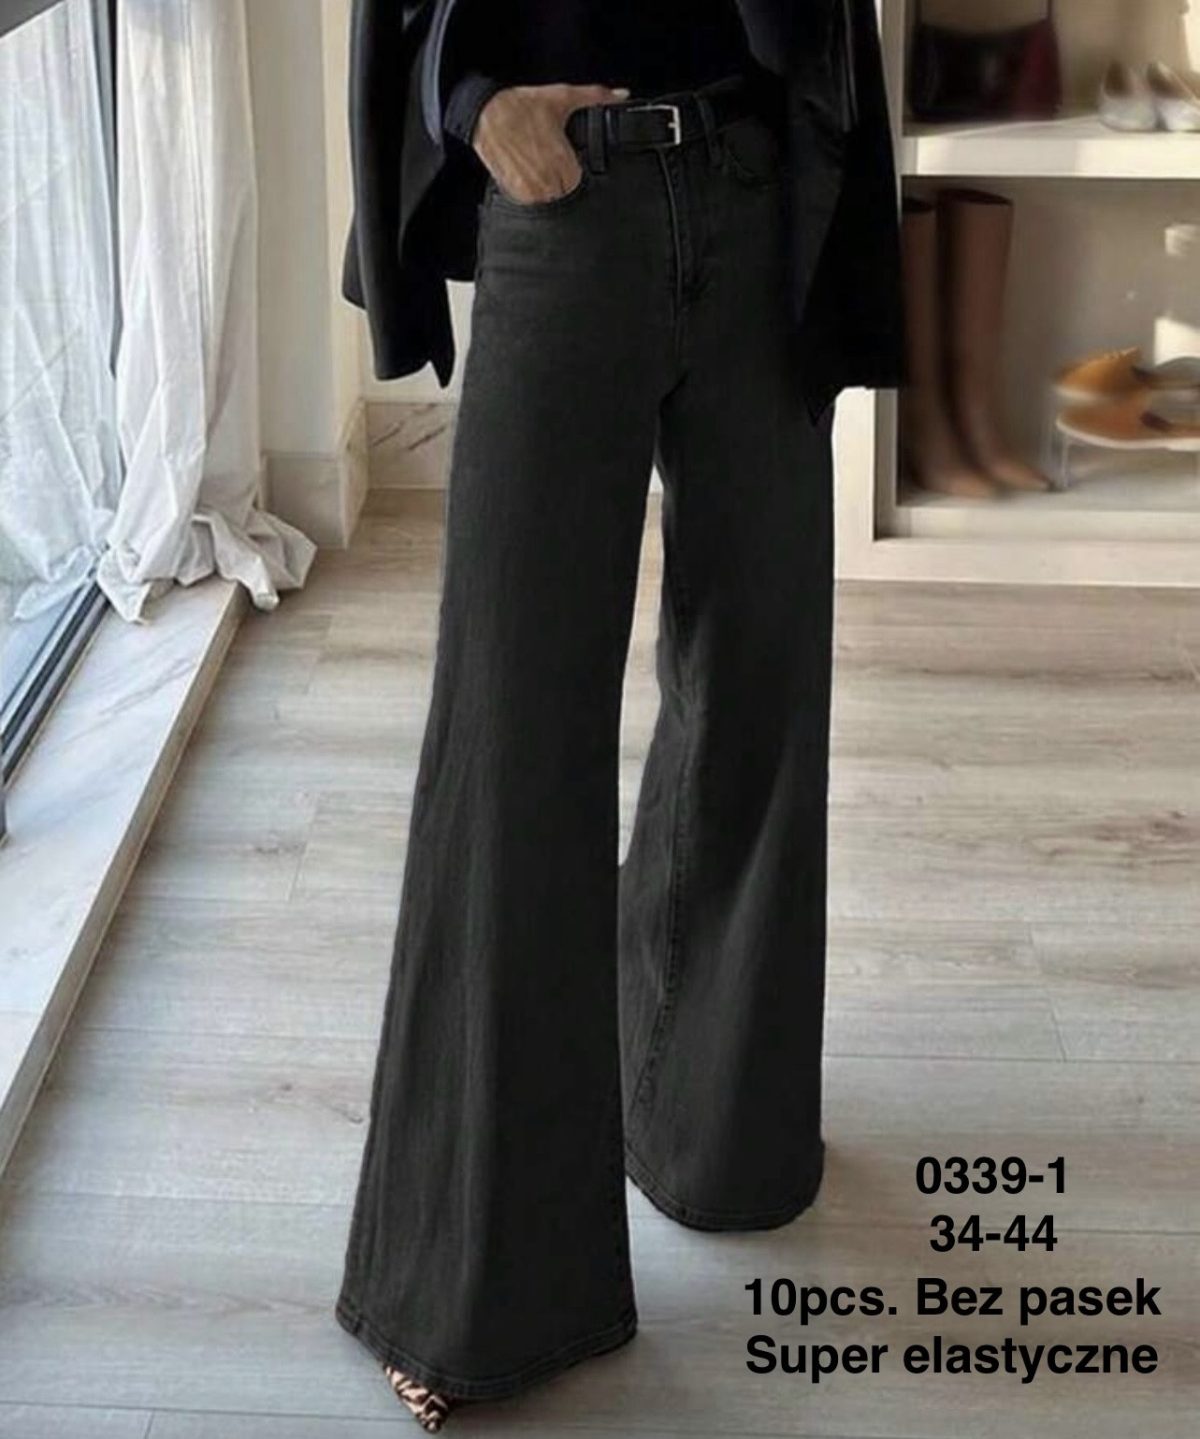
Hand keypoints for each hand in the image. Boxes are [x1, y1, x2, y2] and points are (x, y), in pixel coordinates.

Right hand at [474, 83, 629, 203]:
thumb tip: (621, 95)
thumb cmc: (522, 106)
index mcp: (564, 164)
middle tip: (558, 169)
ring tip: (543, 173)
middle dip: (567, 187)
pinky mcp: (516, 196)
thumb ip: (596, 97)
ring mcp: (531, 193)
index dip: (583, 180)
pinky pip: (533, 205)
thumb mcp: (562, 97)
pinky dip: (534, 195)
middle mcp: (549, 183)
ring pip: (551, 205)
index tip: (576, 170)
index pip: (585, 189)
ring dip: (551, 194)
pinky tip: (531, 177)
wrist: (486, 114)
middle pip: (569, 199)